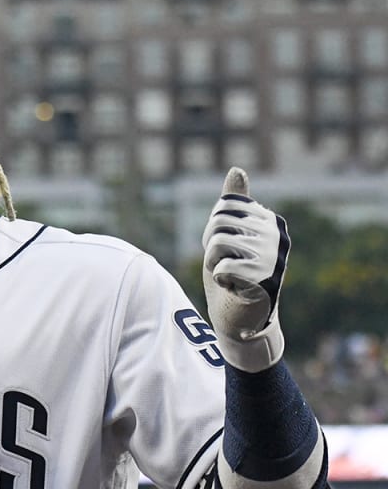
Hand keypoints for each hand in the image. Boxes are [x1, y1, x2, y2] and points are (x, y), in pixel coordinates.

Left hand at [201, 167, 288, 371]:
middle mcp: (278, 235)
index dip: (214, 230)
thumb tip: (236, 170)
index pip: (224, 208)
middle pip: (219, 222)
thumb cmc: (232, 275)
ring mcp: (274, 256)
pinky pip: (222, 266)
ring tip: (230, 276)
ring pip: (218, 243)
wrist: (240, 319)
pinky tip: (234, 288)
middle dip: (211, 246)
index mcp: (271, 221)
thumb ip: (233, 205)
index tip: (227, 248)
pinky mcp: (266, 278)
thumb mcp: (229, 235)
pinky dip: (220, 279)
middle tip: (226, 264)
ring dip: (213, 263)